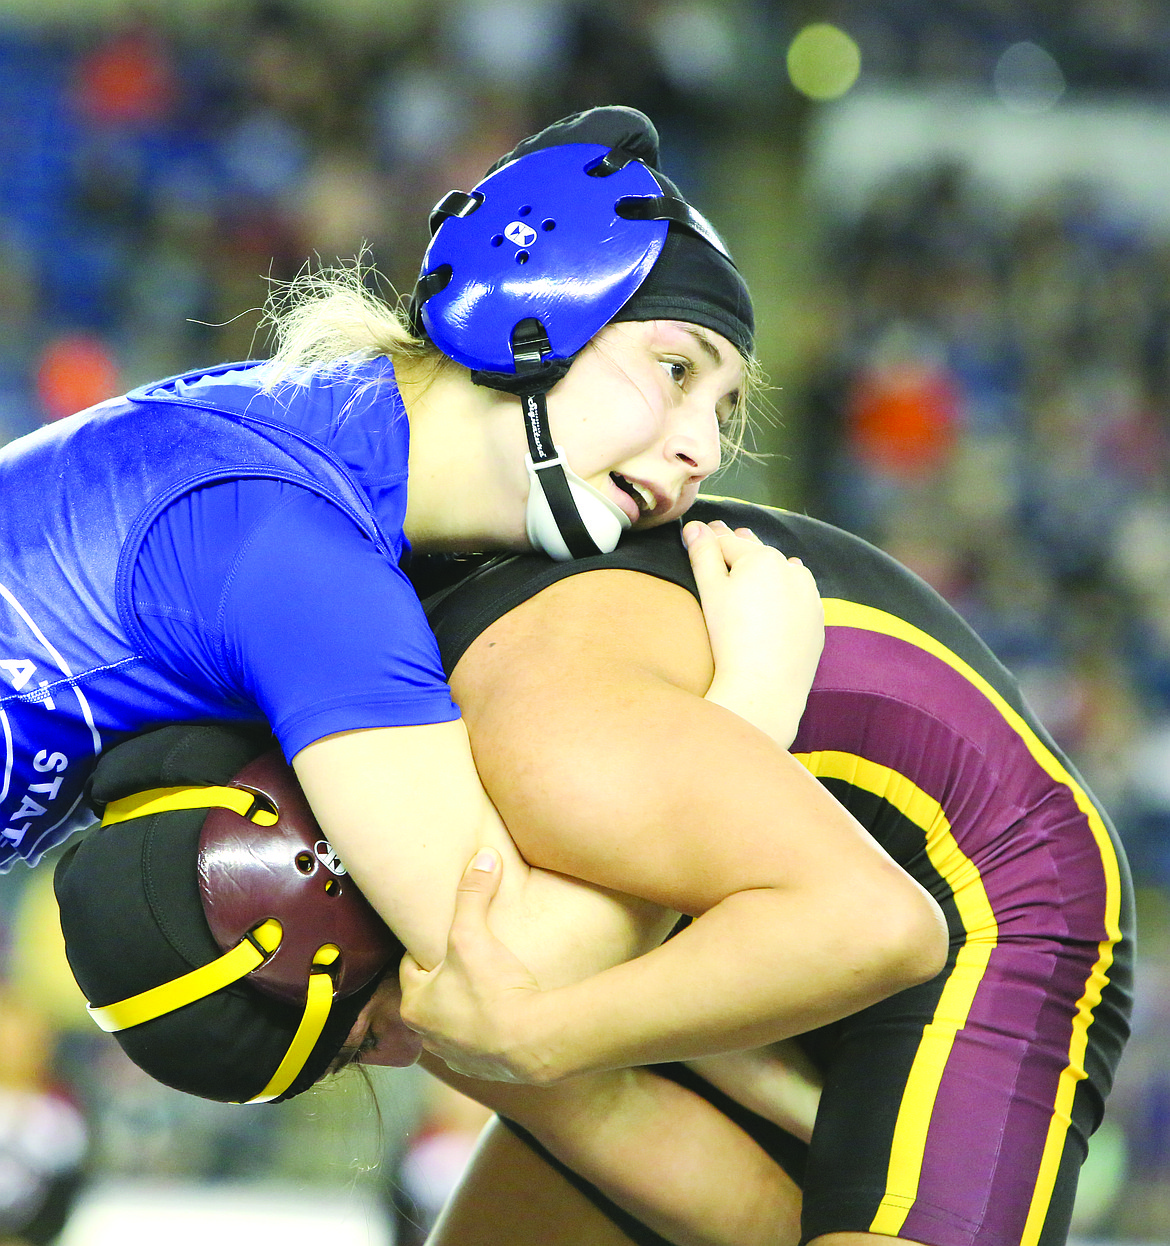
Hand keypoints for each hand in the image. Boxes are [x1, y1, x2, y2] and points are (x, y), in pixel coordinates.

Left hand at [398, 848, 556, 1083]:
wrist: (532, 1043)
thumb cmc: (492, 990)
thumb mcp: (475, 933)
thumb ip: (474, 894)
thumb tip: (483, 857)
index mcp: (414, 1006)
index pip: (412, 968)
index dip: (427, 948)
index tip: (444, 936)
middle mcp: (428, 1035)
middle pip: (433, 996)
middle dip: (447, 979)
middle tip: (468, 958)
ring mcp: (455, 1056)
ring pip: (453, 1022)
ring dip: (465, 1007)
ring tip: (487, 985)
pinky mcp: (483, 1068)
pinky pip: (479, 1044)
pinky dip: (488, 1031)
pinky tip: (505, 1015)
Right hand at [683, 519, 823, 747]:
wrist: (765, 685)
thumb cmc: (731, 636)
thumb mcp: (711, 591)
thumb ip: (703, 555)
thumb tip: (695, 526)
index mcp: (762, 558)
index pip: (728, 543)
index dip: (711, 538)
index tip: (701, 531)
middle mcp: (791, 569)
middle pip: (758, 554)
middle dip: (742, 545)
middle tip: (728, 534)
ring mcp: (808, 594)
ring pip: (784, 572)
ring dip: (770, 566)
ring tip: (759, 561)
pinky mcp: (816, 620)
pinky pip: (800, 597)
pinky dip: (789, 591)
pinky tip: (783, 592)